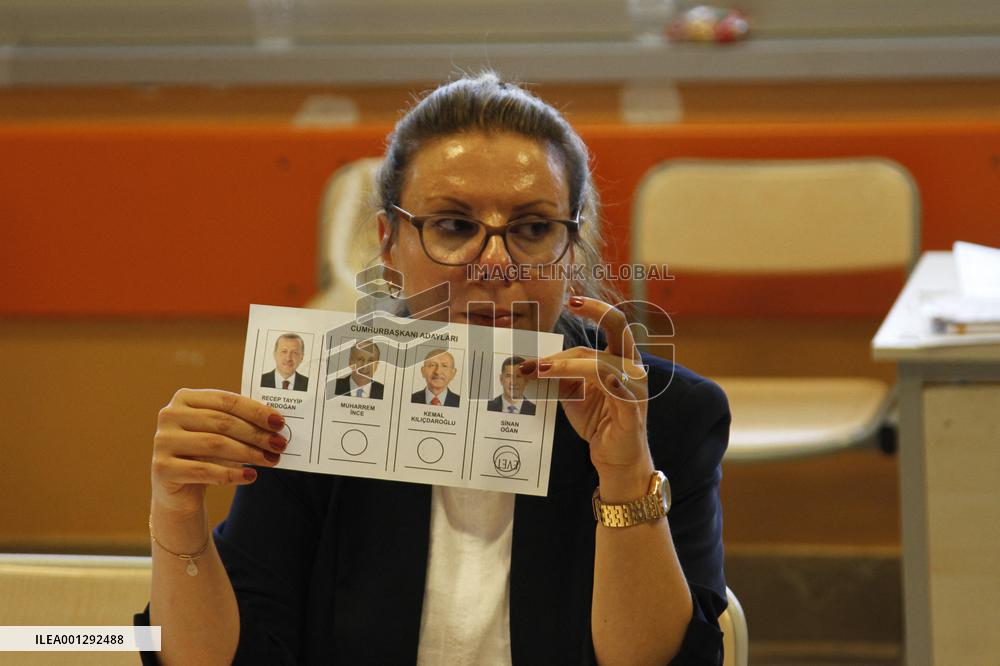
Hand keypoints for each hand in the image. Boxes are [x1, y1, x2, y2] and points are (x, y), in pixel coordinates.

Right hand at [151, 389, 287, 517]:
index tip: (279, 423)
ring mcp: (162, 441)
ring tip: (271, 460)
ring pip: (215, 445)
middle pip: (223, 422)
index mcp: (185, 398)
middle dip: (256, 434)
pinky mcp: (162, 468)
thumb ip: (240, 422)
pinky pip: (204, 470)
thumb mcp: (220, 433)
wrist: (178, 490)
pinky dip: (232, 474)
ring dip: (249, 453)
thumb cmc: (205, 455)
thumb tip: (276, 424)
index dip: (256, 411)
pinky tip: (251, 476)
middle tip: (280, 444)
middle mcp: (169, 415)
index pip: (226, 400)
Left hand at [521, 296, 653, 499]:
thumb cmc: (596, 420)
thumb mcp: (572, 392)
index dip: (593, 309)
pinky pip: (623, 393)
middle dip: (596, 312)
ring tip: (538, 370)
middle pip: (619, 329)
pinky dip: (612, 385)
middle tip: (571, 303)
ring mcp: (634, 389)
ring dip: (568, 365)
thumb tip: (531, 361)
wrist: (614, 457)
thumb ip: (559, 374)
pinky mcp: (632, 412)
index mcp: (620, 358)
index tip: (571, 299)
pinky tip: (604, 381)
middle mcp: (632, 367)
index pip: (610, 325)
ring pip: (603, 364)